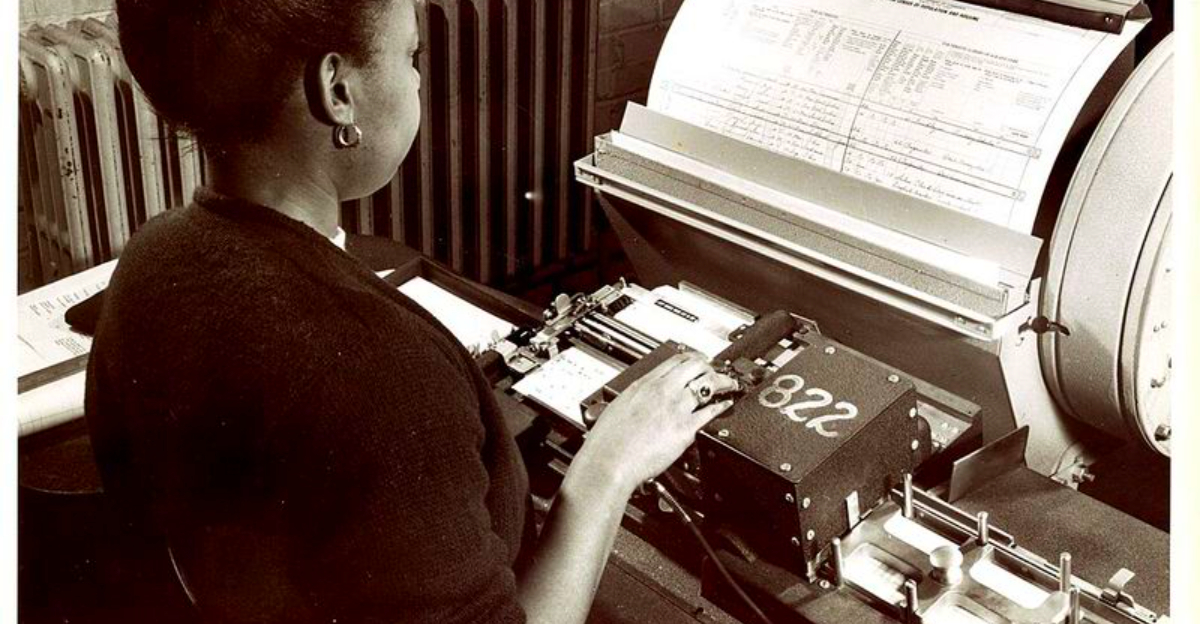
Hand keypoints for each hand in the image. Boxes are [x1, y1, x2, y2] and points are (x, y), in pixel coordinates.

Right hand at [575, 351, 737, 494]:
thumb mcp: (619, 406)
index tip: (699, 360)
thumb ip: (636, 398)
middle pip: (695, 366)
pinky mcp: (685, 428)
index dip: (692, 357)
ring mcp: (676, 408)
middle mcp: (662, 391)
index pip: (675, 360)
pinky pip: (710, 412)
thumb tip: (642, 398)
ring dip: (722, 382)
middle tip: (716, 371)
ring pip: (707, 383)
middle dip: (710, 366)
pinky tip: (726, 405)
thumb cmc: (608, 440)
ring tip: (729, 384)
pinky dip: (721, 406)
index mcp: (644, 383)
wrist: (610, 460)